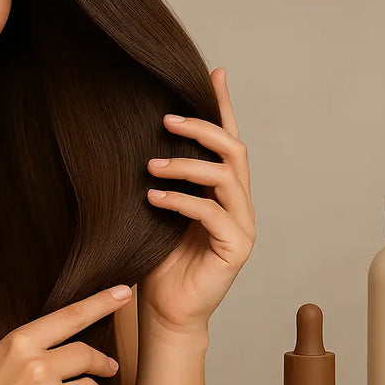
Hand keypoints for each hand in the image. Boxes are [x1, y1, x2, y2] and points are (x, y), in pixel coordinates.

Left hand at [142, 67, 255, 335]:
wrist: (166, 311)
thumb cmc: (158, 260)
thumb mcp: (158, 209)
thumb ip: (163, 178)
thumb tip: (142, 138)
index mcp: (224, 191)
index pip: (228, 140)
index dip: (223, 106)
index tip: (213, 73)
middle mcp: (239, 204)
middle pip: (235, 150)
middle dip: (203, 128)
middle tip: (167, 118)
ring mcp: (242, 226)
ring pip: (227, 177)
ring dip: (187, 164)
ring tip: (152, 164)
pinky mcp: (236, 249)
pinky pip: (212, 213)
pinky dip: (182, 201)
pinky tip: (154, 198)